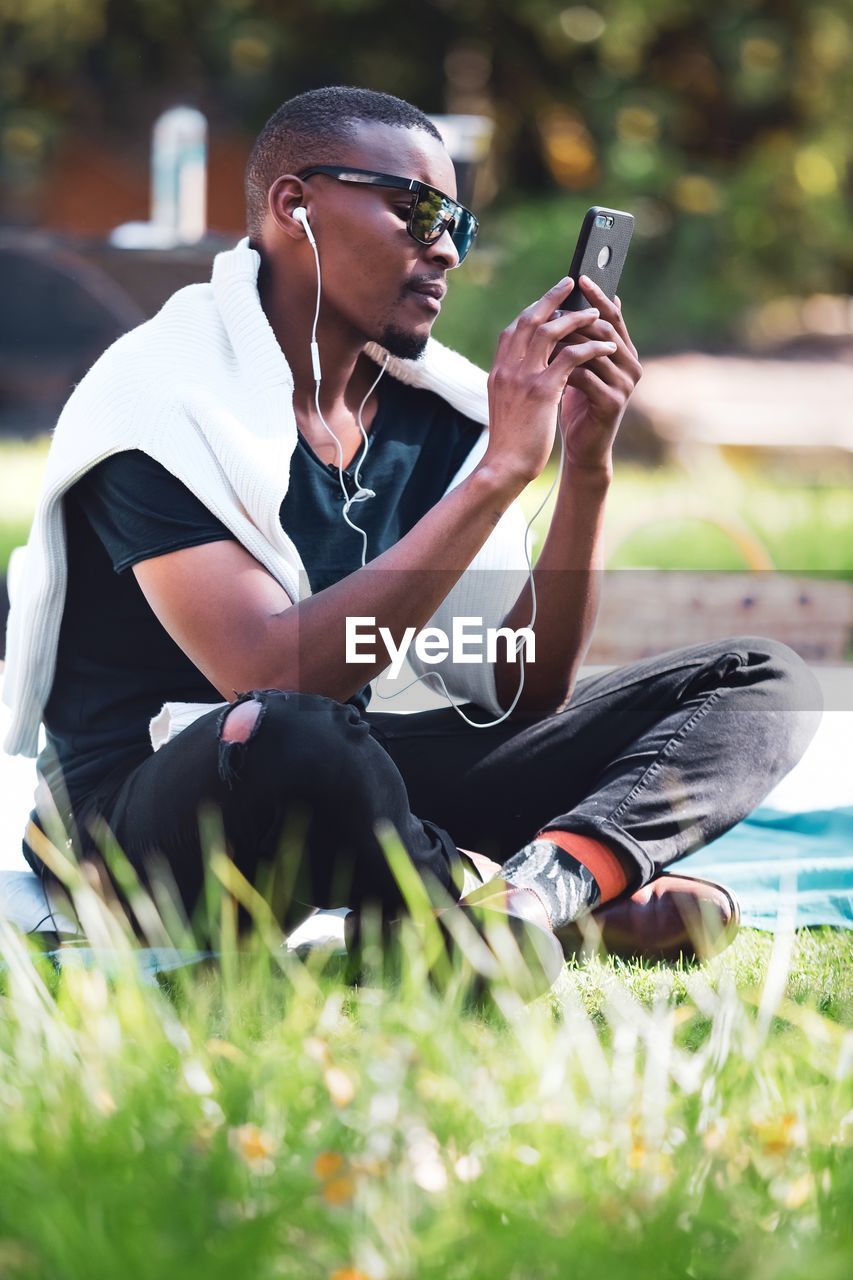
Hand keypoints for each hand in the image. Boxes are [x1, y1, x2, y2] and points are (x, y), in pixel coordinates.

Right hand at [482, 276, 621, 485]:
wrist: (504, 466)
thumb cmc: (509, 441)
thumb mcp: (507, 404)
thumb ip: (515, 382)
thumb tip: (530, 370)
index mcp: (498, 371)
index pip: (514, 329)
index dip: (534, 310)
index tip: (550, 301)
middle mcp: (507, 368)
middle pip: (529, 319)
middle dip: (552, 298)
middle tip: (571, 283)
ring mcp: (522, 377)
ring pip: (549, 331)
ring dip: (575, 318)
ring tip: (595, 313)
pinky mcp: (541, 391)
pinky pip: (570, 357)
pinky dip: (590, 347)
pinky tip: (606, 346)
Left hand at [553, 275, 642, 471]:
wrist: (582, 445)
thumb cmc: (578, 402)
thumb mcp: (579, 366)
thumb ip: (580, 339)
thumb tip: (572, 303)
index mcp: (625, 352)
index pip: (614, 316)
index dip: (598, 296)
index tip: (579, 277)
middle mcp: (631, 366)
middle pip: (605, 330)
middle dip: (577, 318)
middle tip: (553, 308)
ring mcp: (625, 386)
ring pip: (594, 352)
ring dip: (567, 341)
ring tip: (544, 333)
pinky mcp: (612, 404)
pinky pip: (586, 377)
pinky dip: (563, 368)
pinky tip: (544, 363)